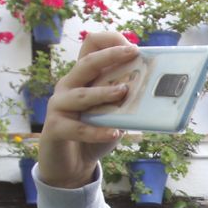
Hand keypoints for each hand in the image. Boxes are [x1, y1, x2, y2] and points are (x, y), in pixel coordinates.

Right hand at [37, 31, 138, 188]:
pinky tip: (114, 133)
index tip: (131, 46)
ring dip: (104, 92)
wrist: (69, 165)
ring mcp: (59, 106)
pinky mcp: (54, 128)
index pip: (90, 47)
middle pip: (86, 63)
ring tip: (123, 92)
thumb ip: (123, 101)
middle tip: (132, 53)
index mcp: (82, 77)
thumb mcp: (111, 115)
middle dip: (110, 56)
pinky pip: (78, 128)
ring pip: (82, 95)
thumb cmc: (92, 135)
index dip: (109, 42)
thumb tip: (152, 92)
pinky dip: (97, 131)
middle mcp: (68, 86)